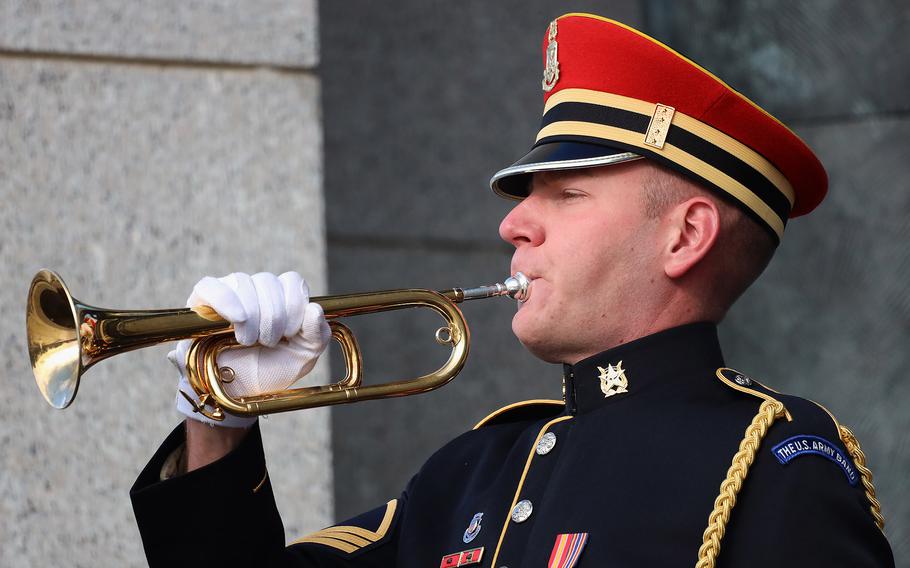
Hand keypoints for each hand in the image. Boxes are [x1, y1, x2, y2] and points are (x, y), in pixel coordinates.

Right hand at [170, 271, 330, 426]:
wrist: (236, 392)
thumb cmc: (268, 371)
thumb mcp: (303, 357)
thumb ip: (317, 335)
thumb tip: (314, 309)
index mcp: (280, 297)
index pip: (291, 280)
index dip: (294, 304)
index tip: (290, 333)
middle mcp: (255, 289)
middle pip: (268, 280)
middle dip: (273, 317)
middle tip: (268, 343)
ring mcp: (227, 293)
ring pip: (242, 282)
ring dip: (252, 315)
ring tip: (248, 341)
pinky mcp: (200, 302)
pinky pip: (211, 287)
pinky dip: (226, 300)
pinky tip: (237, 319)